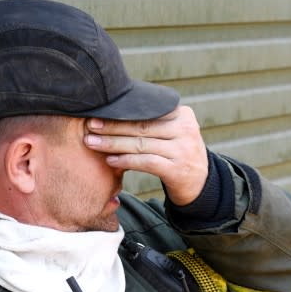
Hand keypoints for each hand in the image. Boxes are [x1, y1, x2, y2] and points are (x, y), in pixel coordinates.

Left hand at [84, 105, 208, 205]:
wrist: (200, 183)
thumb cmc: (176, 153)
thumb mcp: (172, 131)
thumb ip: (152, 120)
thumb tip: (114, 108)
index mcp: (182, 114)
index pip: (146, 111)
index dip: (121, 112)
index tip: (98, 111)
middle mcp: (185, 129)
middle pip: (141, 126)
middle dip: (112, 126)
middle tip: (90, 126)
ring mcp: (183, 150)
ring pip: (140, 144)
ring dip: (113, 143)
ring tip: (92, 143)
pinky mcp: (177, 170)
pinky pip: (146, 162)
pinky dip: (125, 160)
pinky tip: (109, 160)